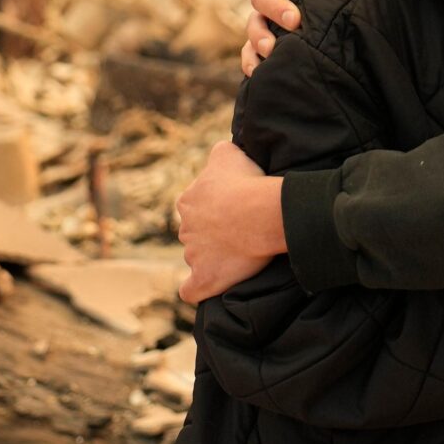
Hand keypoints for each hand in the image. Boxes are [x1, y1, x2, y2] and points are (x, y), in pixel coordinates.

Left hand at [175, 140, 288, 301]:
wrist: (259, 213)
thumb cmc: (247, 182)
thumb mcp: (228, 152)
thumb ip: (218, 152)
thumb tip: (219, 152)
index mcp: (188, 201)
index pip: (195, 206)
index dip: (215, 208)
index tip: (235, 208)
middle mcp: (185, 228)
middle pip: (196, 233)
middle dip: (213, 233)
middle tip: (242, 230)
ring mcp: (193, 255)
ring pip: (198, 258)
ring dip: (213, 257)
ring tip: (240, 254)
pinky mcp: (204, 278)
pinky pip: (191, 290)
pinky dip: (196, 290)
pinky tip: (205, 287)